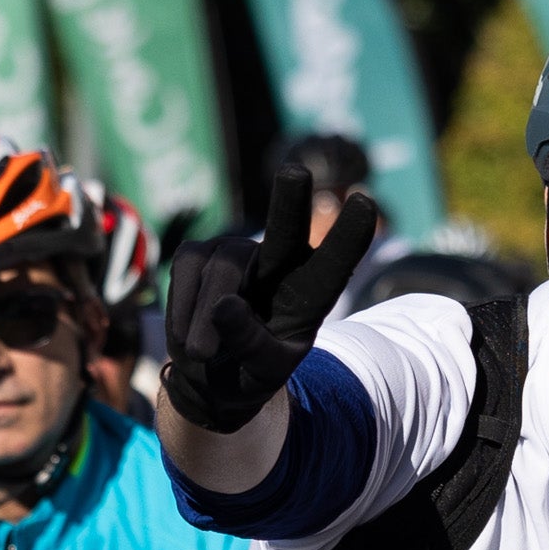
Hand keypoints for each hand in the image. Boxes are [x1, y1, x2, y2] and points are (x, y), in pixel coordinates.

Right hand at [159, 169, 382, 432]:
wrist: (211, 376)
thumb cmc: (249, 371)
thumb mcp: (261, 372)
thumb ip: (249, 344)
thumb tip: (223, 306)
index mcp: (311, 294)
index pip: (334, 263)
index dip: (349, 234)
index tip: (364, 203)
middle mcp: (279, 262)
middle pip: (286, 227)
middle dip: (290, 200)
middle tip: (296, 174)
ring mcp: (238, 252)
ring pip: (224, 268)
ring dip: (206, 317)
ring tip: (205, 354)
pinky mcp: (199, 252)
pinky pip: (188, 268)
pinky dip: (184, 307)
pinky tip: (188, 332)